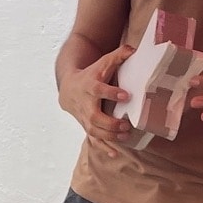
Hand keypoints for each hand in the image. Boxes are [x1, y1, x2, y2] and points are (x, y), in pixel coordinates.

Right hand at [58, 44, 132, 162]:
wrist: (69, 88)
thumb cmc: (90, 75)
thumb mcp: (102, 63)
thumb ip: (118, 56)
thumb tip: (134, 49)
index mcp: (90, 86)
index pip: (99, 90)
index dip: (111, 93)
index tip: (125, 95)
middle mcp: (86, 104)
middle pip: (94, 116)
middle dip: (109, 122)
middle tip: (125, 124)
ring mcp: (85, 118)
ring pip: (94, 130)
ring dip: (109, 136)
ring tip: (125, 135)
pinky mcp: (87, 126)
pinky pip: (93, 139)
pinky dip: (103, 148)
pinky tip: (114, 153)